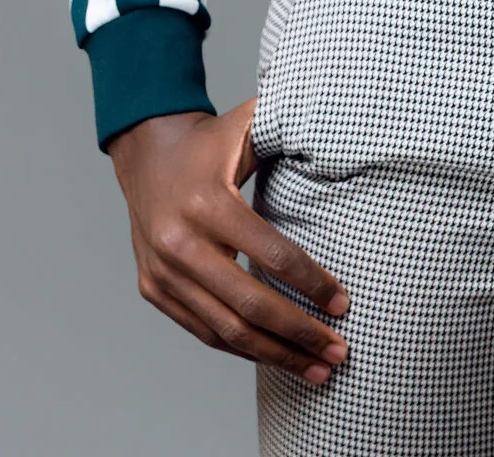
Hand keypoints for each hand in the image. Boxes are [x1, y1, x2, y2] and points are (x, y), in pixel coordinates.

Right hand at [107, 98, 348, 383]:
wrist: (146, 151)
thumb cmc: (209, 141)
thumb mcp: (248, 124)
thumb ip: (292, 124)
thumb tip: (347, 124)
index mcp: (207, 202)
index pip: (271, 253)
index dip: (311, 283)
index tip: (343, 303)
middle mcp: (179, 244)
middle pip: (249, 304)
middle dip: (299, 333)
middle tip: (340, 351)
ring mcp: (162, 273)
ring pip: (225, 330)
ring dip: (275, 355)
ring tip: (317, 369)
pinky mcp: (154, 290)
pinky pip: (203, 331)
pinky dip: (241, 348)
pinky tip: (275, 356)